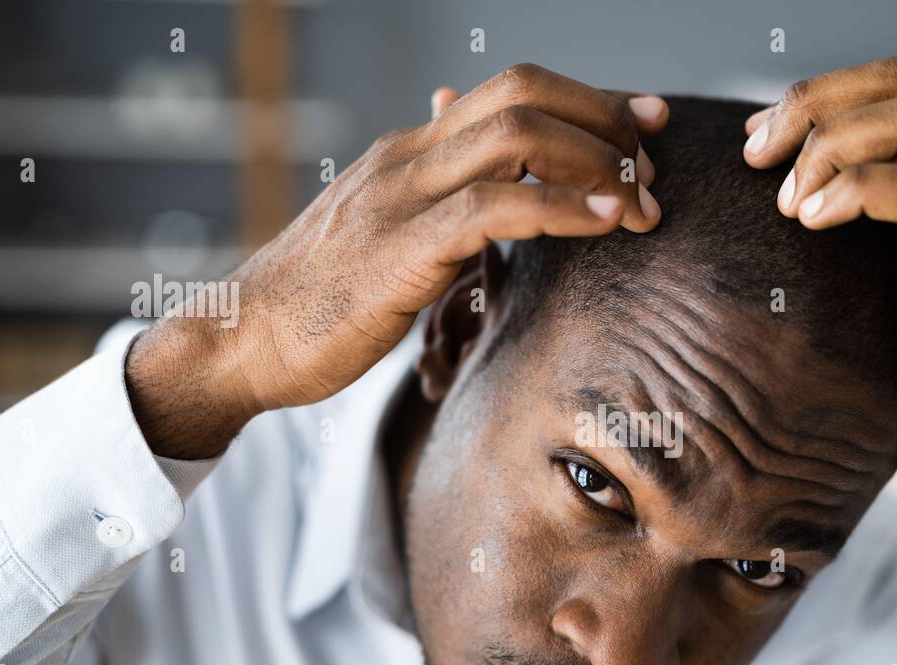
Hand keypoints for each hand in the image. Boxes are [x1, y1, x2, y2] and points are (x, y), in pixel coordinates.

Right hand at [127, 63, 667, 458]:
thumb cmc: (324, 299)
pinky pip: (494, 208)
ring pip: (516, 137)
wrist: (242, 340)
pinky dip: (561, 208)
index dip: (591, 100)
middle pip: (524, 94)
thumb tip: (486, 178)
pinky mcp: (399, 248)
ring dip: (595, 164)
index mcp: (411, 151)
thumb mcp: (389, 233)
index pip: (514, 91)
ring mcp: (400, 196)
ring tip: (641, 202)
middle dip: (605, 122)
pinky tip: (604, 222)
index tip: (649, 124)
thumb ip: (442, 199)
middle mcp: (408, 156)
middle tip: (653, 170)